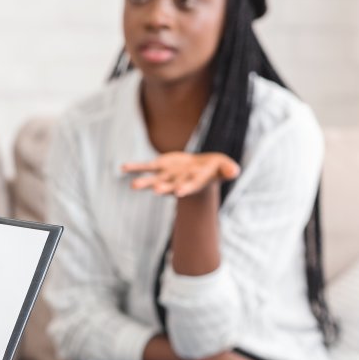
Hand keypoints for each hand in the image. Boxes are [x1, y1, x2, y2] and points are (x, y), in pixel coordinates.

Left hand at [122, 152, 239, 197]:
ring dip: (143, 182)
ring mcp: (167, 176)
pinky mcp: (160, 167)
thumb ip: (228, 170)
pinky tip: (123, 168)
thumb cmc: (215, 169)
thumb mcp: (224, 167)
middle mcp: (178, 182)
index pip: (188, 187)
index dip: (184, 189)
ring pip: (153, 180)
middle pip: (169, 187)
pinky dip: (135, 167)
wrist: (201, 168)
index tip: (179, 192)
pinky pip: (145, 167)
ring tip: (133, 185)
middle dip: (162, 188)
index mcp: (193, 183)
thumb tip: (235, 171)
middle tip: (154, 190)